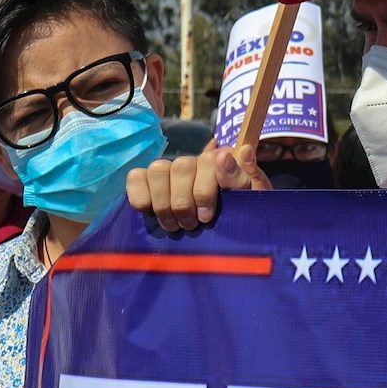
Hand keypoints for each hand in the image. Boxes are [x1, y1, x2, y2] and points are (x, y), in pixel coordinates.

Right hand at [127, 144, 270, 233]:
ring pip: (157, 169)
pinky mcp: (147, 183)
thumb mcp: (251, 200)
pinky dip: (140, 196)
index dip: (203, 191)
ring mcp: (169, 171)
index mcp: (220, 162)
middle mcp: (193, 162)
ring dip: (163, 202)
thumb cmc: (240, 216)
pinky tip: (150, 212)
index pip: (207, 161)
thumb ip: (246, 177)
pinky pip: (135, 177)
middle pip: (180, 166)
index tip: (206, 216)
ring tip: (174, 225)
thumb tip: (242, 151)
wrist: (225, 237)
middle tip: (191, 226)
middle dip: (183, 202)